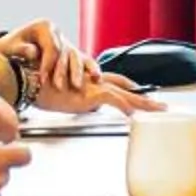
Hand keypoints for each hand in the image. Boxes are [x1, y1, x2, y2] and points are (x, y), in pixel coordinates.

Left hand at [0, 18, 96, 96]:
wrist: (12, 48)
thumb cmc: (9, 48)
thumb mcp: (10, 47)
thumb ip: (21, 49)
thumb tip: (33, 52)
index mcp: (44, 26)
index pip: (50, 46)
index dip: (47, 64)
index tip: (42, 80)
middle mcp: (57, 32)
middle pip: (64, 52)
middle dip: (62, 71)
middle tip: (59, 87)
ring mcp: (65, 41)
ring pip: (75, 56)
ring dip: (77, 72)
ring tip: (77, 86)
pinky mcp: (70, 51)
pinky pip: (82, 59)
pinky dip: (90, 68)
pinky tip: (97, 78)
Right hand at [31, 69, 163, 115]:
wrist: (34, 81)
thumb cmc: (44, 87)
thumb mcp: (66, 95)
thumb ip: (79, 98)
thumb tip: (85, 105)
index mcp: (91, 81)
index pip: (118, 83)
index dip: (132, 88)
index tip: (144, 94)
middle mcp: (97, 81)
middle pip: (128, 88)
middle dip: (145, 97)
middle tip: (161, 105)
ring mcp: (96, 86)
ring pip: (127, 94)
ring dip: (143, 103)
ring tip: (158, 110)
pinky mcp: (92, 93)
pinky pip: (114, 100)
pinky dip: (126, 108)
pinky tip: (135, 115)